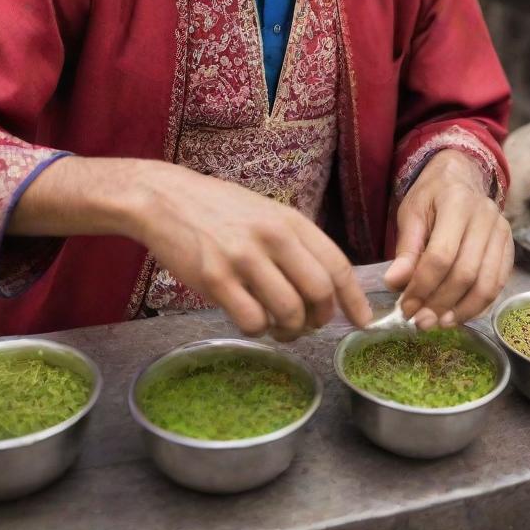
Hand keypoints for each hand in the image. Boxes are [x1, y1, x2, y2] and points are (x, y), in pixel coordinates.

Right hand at [135, 164, 372, 340]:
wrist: (165, 199)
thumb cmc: (219, 208)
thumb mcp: (266, 213)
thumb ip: (295, 243)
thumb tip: (327, 285)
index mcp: (290, 220)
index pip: (337, 264)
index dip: (354, 299)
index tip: (363, 321)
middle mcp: (272, 237)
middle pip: (320, 293)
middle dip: (321, 318)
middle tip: (310, 325)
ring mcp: (244, 258)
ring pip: (289, 312)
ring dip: (289, 330)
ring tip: (278, 326)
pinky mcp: (215, 278)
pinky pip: (252, 321)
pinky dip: (258, 330)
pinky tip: (251, 319)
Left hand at [383, 150, 512, 329]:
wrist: (462, 176)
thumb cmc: (432, 196)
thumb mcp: (411, 213)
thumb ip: (406, 249)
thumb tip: (394, 283)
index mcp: (456, 202)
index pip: (441, 255)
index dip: (423, 286)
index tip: (405, 307)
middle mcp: (485, 216)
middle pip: (465, 273)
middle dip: (440, 303)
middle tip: (420, 322)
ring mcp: (502, 231)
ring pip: (487, 283)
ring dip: (461, 310)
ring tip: (438, 324)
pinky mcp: (509, 246)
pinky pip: (498, 283)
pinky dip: (479, 305)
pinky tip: (458, 315)